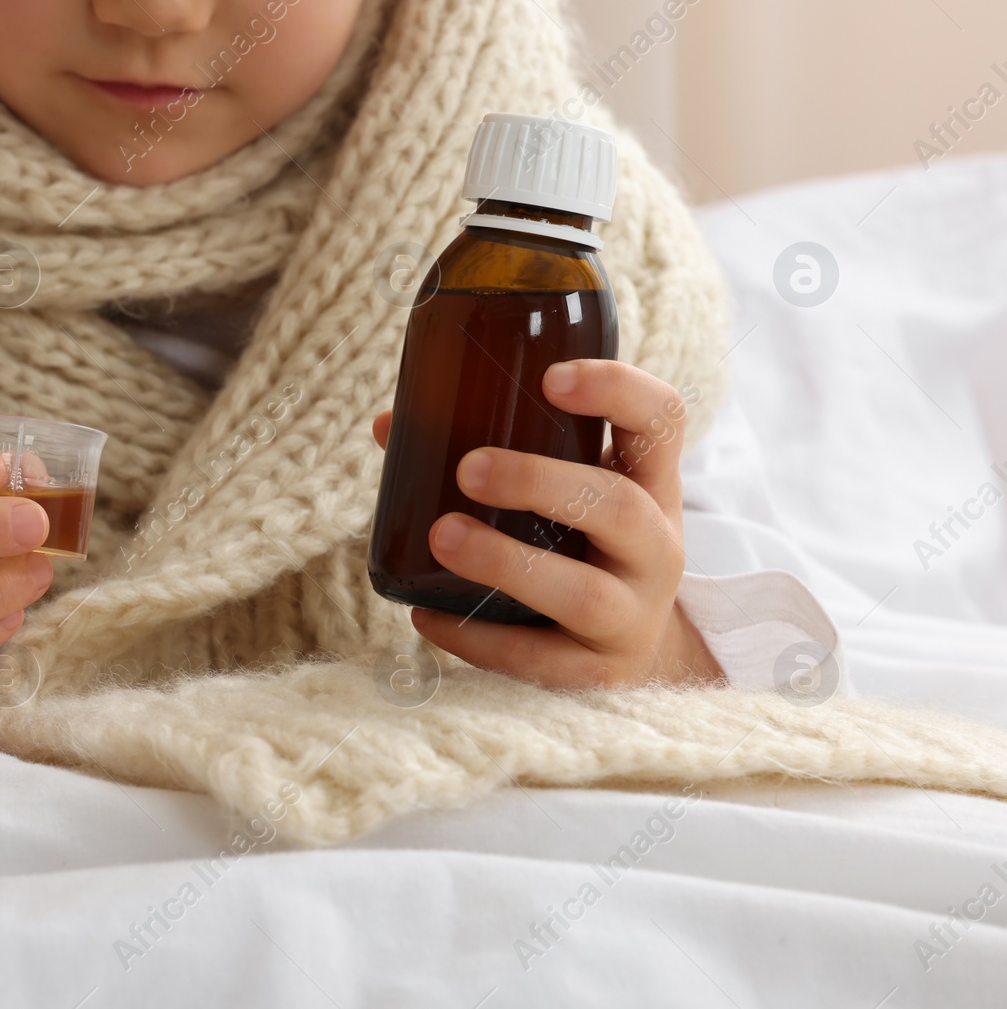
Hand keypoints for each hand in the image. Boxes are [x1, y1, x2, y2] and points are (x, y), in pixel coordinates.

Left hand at [371, 359, 722, 688]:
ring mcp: (633, 616)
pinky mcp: (597, 674)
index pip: (663, 420)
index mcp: (650, 483)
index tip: (551, 377)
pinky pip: (537, 659)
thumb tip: (389, 425)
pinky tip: (426, 616)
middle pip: (619, 506)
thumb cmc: (580, 545)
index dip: (618, 389)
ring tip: (441, 535)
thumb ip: (492, 449)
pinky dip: (475, 638)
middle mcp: (656, 547)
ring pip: (583, 593)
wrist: (629, 650)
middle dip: (540, 482)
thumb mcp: (565, 492)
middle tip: (467, 468)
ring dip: (506, 562)